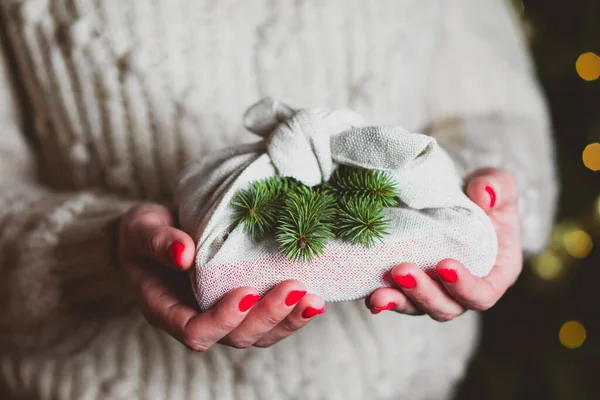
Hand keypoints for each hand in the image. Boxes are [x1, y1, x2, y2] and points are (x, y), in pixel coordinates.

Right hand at [118, 204, 324, 349]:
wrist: (160, 234)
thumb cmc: (145, 233)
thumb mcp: (141, 230)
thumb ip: (157, 241)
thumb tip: (183, 254)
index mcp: (166, 310)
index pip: (194, 331)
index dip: (222, 319)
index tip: (247, 292)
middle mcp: (197, 319)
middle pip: (234, 337)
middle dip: (267, 317)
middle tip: (293, 289)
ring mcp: (222, 315)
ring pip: (258, 334)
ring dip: (288, 320)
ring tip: (314, 300)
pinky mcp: (243, 304)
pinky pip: (269, 318)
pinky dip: (293, 312)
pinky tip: (315, 296)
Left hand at [366, 168, 521, 320]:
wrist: (453, 198)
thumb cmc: (483, 195)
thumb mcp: (498, 184)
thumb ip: (498, 187)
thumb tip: (484, 194)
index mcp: (494, 274)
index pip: (482, 293)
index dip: (465, 286)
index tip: (444, 265)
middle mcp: (463, 290)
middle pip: (447, 307)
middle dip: (424, 293)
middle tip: (401, 270)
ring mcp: (435, 289)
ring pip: (418, 307)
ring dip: (399, 301)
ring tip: (378, 295)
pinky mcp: (410, 285)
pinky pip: (397, 298)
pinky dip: (383, 300)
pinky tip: (370, 297)